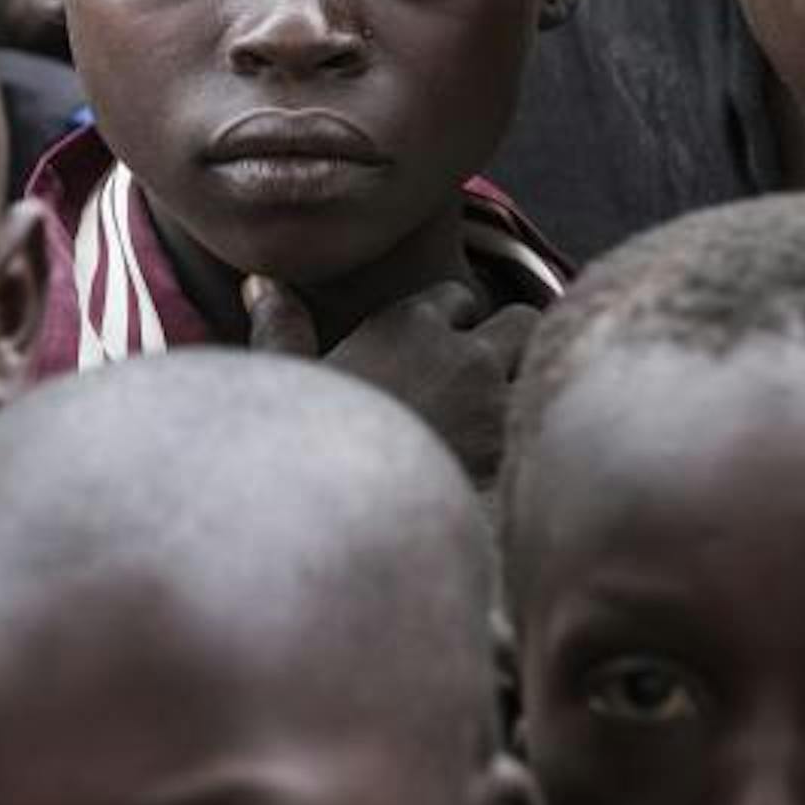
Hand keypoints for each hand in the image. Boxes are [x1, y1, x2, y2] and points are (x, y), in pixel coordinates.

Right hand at [245, 276, 535, 485]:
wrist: (340, 522)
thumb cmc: (305, 447)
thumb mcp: (288, 380)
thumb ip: (282, 327)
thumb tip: (262, 282)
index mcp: (410, 324)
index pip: (458, 298)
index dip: (452, 323)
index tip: (440, 349)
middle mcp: (466, 354)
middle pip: (521, 321)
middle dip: (509, 345)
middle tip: (487, 381)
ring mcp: (500, 405)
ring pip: (541, 373)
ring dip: (526, 390)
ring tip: (505, 420)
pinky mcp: (519, 458)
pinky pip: (543, 432)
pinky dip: (532, 443)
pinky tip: (517, 467)